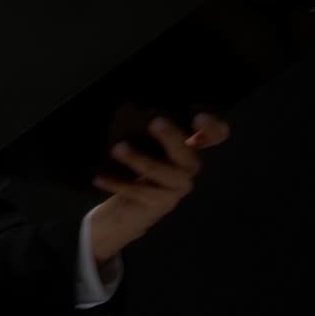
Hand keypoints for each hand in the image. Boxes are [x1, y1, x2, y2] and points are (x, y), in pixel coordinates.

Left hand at [88, 112, 231, 264]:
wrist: (128, 210)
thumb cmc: (137, 168)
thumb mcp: (142, 142)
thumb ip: (144, 125)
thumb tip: (128, 105)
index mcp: (187, 146)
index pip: (215, 135)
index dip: (212, 127)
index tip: (197, 117)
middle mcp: (187, 167)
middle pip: (190, 155)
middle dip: (173, 138)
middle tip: (155, 122)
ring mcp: (176, 188)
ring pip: (164, 174)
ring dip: (141, 160)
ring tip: (118, 149)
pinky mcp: (160, 204)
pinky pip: (140, 192)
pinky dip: (118, 183)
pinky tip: (99, 177)